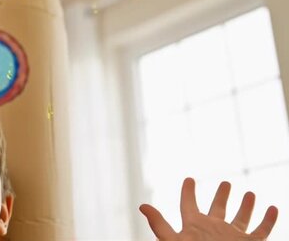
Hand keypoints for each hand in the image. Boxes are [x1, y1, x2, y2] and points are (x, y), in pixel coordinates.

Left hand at [140, 177, 277, 239]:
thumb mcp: (172, 240)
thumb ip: (159, 224)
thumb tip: (142, 206)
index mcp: (194, 226)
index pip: (189, 204)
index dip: (188, 191)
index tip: (189, 179)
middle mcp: (213, 229)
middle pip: (218, 209)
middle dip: (222, 196)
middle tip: (226, 183)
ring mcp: (231, 237)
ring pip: (240, 218)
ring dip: (245, 206)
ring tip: (249, 194)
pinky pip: (261, 231)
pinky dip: (268, 220)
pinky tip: (272, 209)